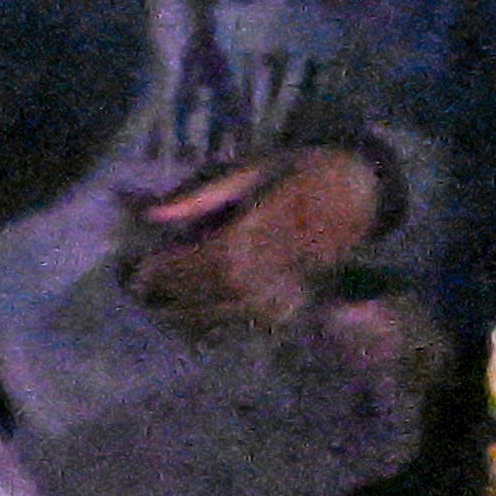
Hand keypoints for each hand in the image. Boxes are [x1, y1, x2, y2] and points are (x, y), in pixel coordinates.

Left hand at [122, 139, 390, 328]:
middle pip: (201, 294)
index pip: (192, 265)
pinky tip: (194, 318)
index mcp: (252, 236)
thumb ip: (201, 197)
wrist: (360, 189)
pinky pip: (246, 324)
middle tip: (136, 291)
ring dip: (183, 314)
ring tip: (157, 306)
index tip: (135, 271)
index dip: (160, 272)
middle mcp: (266, 270)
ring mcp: (282, 291)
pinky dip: (215, 324)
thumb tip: (149, 213)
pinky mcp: (293, 303)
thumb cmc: (302, 171)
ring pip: (221, 315)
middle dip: (166, 294)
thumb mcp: (251, 171)